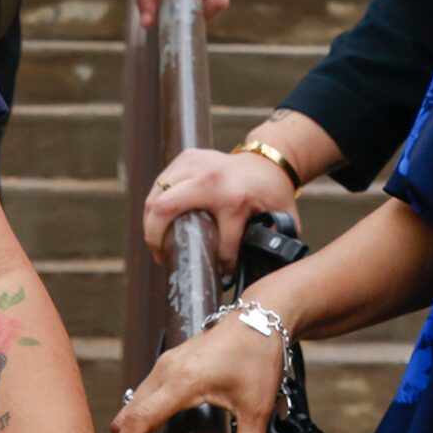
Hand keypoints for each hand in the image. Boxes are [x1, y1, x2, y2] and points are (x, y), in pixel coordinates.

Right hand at [109, 312, 285, 432]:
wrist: (263, 315)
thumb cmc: (260, 354)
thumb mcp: (258, 409)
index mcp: (182, 381)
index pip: (138, 422)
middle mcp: (164, 373)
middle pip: (126, 423)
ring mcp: (163, 369)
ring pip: (131, 413)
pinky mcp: (167, 370)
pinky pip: (142, 403)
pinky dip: (142, 431)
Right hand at [144, 144, 295, 268]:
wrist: (270, 159)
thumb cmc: (273, 192)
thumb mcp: (282, 218)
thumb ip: (276, 243)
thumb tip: (266, 271)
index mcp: (236, 199)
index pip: (219, 242)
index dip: (220, 264)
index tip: (220, 274)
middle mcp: (211, 179)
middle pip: (165, 209)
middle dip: (154, 237)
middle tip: (160, 256)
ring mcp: (195, 164)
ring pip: (156, 196)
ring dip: (150, 222)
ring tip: (157, 243)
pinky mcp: (187, 157)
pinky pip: (160, 184)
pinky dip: (155, 204)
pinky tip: (159, 222)